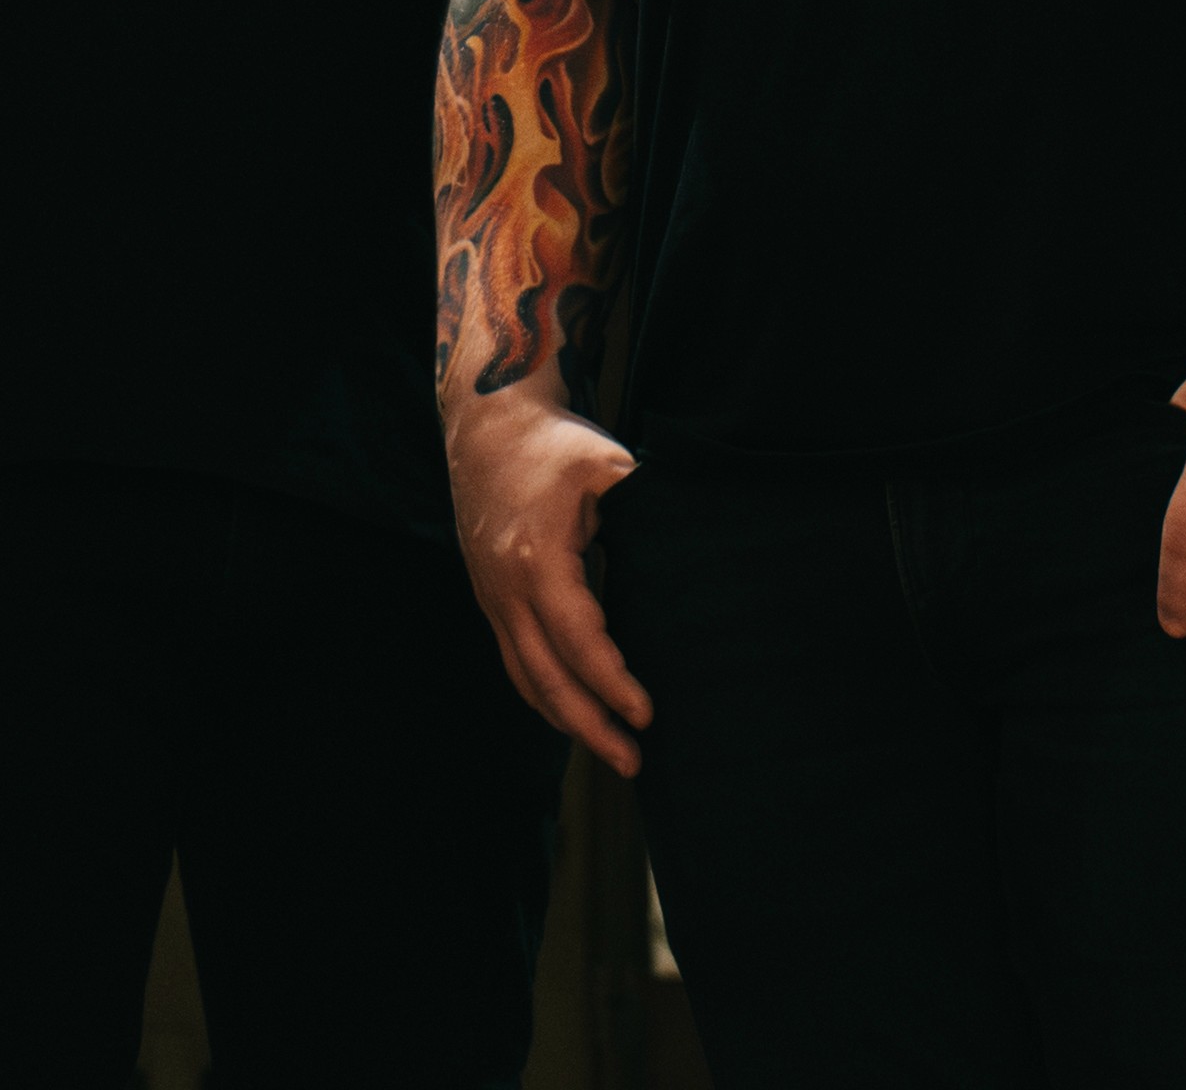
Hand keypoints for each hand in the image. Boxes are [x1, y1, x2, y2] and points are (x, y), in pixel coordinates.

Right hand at [451, 392, 652, 771]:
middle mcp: (507, 590)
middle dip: (590, 726)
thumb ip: (647, 501)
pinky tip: (569, 713)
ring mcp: (493, 597)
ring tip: (608, 751)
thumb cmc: (551, 444)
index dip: (613, 683)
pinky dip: (542, 694)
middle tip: (632, 760)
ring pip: (526, 678)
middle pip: (548, 677)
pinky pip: (513, 661)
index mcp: (539, 561)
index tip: (646, 714)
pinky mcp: (490, 597)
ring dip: (565, 720)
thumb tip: (701, 536)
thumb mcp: (605, 463)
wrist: (485, 425)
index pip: (579, 641)